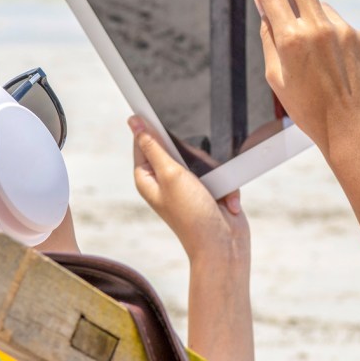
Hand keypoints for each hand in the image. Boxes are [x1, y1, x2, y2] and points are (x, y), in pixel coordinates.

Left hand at [129, 116, 249, 263]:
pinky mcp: (208, 191)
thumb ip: (154, 146)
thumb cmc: (193, 215)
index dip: (153, 128)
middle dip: (194, 155)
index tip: (163, 114)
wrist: (223, 246)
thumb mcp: (170, 174)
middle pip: (177, 146)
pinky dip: (225, 185)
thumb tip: (134, 121)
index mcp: (147, 178)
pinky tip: (224, 201)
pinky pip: (219, 174)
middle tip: (195, 171)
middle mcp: (165, 181)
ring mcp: (187, 187)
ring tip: (213, 190)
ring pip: (202, 159)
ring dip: (214, 172)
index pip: (143, 141)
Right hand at [240, 0, 359, 159]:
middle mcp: (319, 28)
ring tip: (317, 58)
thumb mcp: (276, 78)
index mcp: (291, 39)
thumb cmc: (309, 110)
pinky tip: (337, 67)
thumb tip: (265, 7)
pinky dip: (334, 38)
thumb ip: (269, 38)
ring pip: (322, 10)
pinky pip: (342, 28)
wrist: (353, 130)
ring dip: (313, 19)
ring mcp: (345, 30)